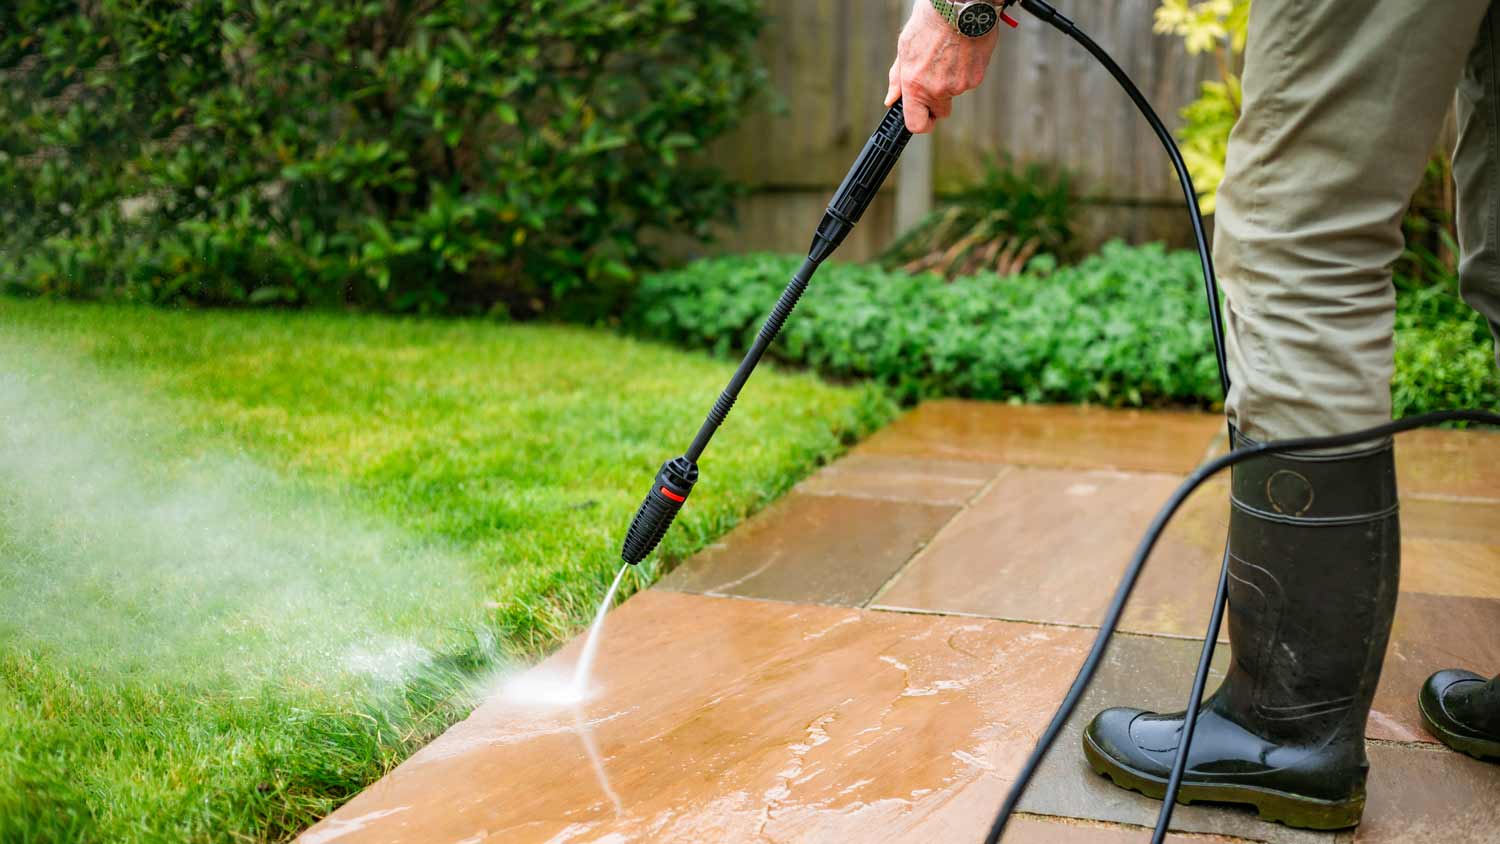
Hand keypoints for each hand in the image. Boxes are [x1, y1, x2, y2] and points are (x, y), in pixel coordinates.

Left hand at [885, 1, 1000, 133]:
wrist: (959, 5)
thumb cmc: (929, 22)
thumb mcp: (905, 48)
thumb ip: (898, 78)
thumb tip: (891, 99)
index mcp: (915, 85)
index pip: (917, 124)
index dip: (921, 124)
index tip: (922, 119)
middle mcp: (937, 90)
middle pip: (941, 112)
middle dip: (938, 101)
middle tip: (936, 78)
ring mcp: (959, 85)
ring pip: (955, 92)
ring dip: (952, 79)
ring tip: (948, 53)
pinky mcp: (976, 77)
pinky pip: (969, 81)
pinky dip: (966, 70)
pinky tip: (961, 50)